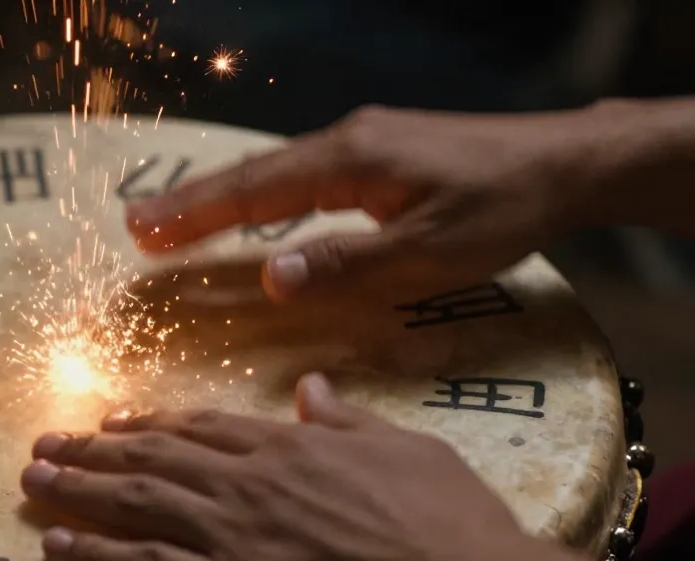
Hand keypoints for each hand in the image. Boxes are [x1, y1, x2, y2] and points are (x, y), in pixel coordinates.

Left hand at [19, 373, 530, 560]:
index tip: (110, 422)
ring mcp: (231, 534)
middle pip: (150, 458)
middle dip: (91, 450)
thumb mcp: (406, 449)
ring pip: (133, 502)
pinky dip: (93, 554)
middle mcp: (247, 481)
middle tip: (44, 442)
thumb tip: (313, 388)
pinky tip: (55, 543)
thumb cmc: (451, 524)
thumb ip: (348, 420)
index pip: (200, 428)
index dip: (148, 424)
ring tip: (30, 479)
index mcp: (289, 446)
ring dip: (75, 489)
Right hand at [124, 104, 612, 301]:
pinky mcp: (380, 153)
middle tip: (134, 226)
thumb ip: (347, 265)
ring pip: (275, 171)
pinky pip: (301, 172)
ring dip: (222, 196)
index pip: (254, 189)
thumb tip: (270, 278)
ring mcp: (363, 142)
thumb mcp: (428, 252)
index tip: (142, 232)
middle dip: (191, 201)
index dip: (195, 213)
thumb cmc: (502, 209)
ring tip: (173, 220)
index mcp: (349, 161)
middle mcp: (346, 141)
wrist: (567, 163)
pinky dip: (261, 193)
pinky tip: (250, 206)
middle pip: (252, 173)